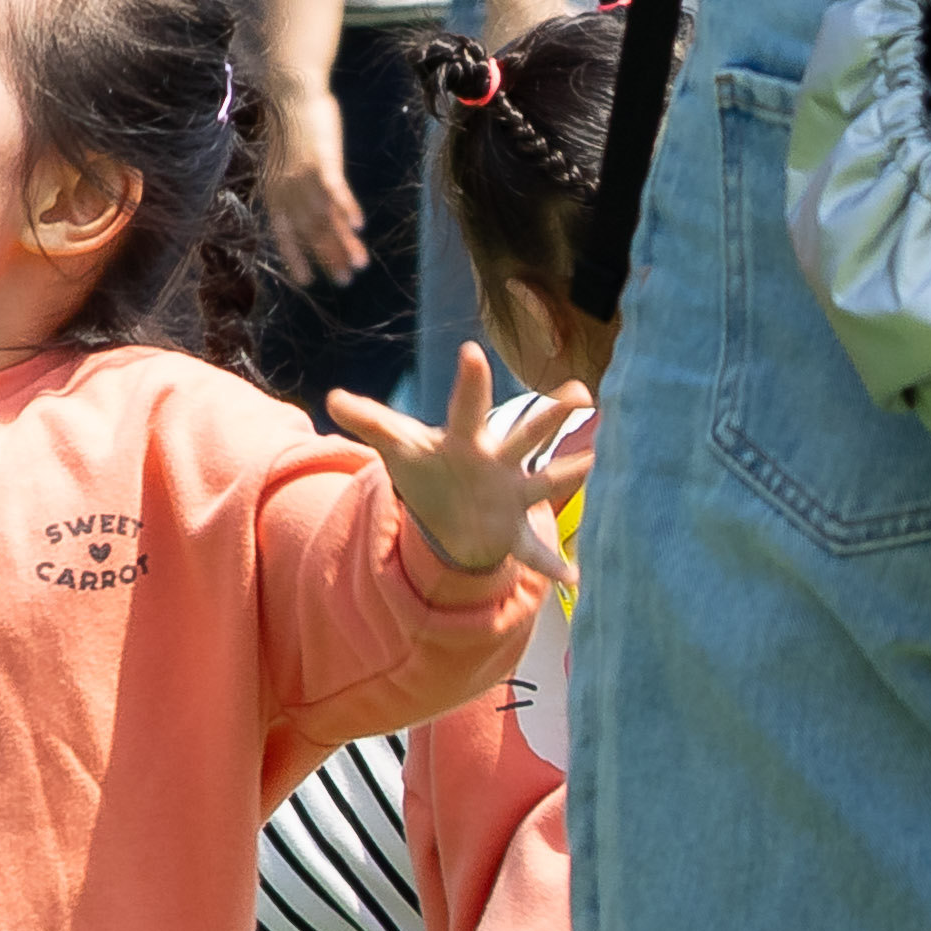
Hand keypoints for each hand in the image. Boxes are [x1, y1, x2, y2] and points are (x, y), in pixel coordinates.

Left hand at [264, 77, 365, 284]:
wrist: (290, 93)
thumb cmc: (290, 127)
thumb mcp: (287, 164)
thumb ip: (296, 187)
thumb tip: (310, 208)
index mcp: (273, 193)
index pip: (284, 233)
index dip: (295, 257)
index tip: (306, 281)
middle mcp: (285, 190)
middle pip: (310, 231)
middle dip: (328, 258)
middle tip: (345, 280)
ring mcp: (302, 175)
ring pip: (324, 217)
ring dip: (343, 242)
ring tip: (359, 264)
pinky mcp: (320, 158)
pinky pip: (334, 189)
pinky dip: (346, 206)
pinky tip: (359, 224)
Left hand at [327, 348, 591, 578]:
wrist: (450, 504)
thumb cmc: (427, 466)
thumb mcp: (397, 445)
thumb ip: (370, 420)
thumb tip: (332, 397)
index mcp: (466, 439)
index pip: (467, 406)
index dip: (469, 381)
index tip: (471, 352)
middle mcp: (499, 461)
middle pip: (525, 436)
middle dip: (550, 416)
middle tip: (579, 392)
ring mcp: (513, 494)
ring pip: (547, 484)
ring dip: (571, 475)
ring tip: (598, 464)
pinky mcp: (515, 531)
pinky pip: (534, 551)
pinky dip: (551, 565)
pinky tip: (573, 579)